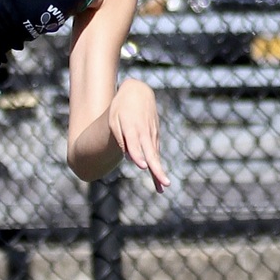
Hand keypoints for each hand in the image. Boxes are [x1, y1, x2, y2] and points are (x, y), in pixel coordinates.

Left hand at [109, 77, 168, 191]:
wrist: (138, 91)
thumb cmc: (121, 107)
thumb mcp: (114, 119)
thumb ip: (120, 138)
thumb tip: (128, 157)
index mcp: (132, 127)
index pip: (135, 144)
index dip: (138, 155)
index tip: (143, 167)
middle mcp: (144, 132)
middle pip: (152, 154)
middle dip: (158, 169)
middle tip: (165, 183)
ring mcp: (152, 134)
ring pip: (156, 156)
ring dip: (159, 172)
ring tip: (162, 188)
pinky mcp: (155, 135)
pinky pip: (156, 152)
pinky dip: (158, 165)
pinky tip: (159, 178)